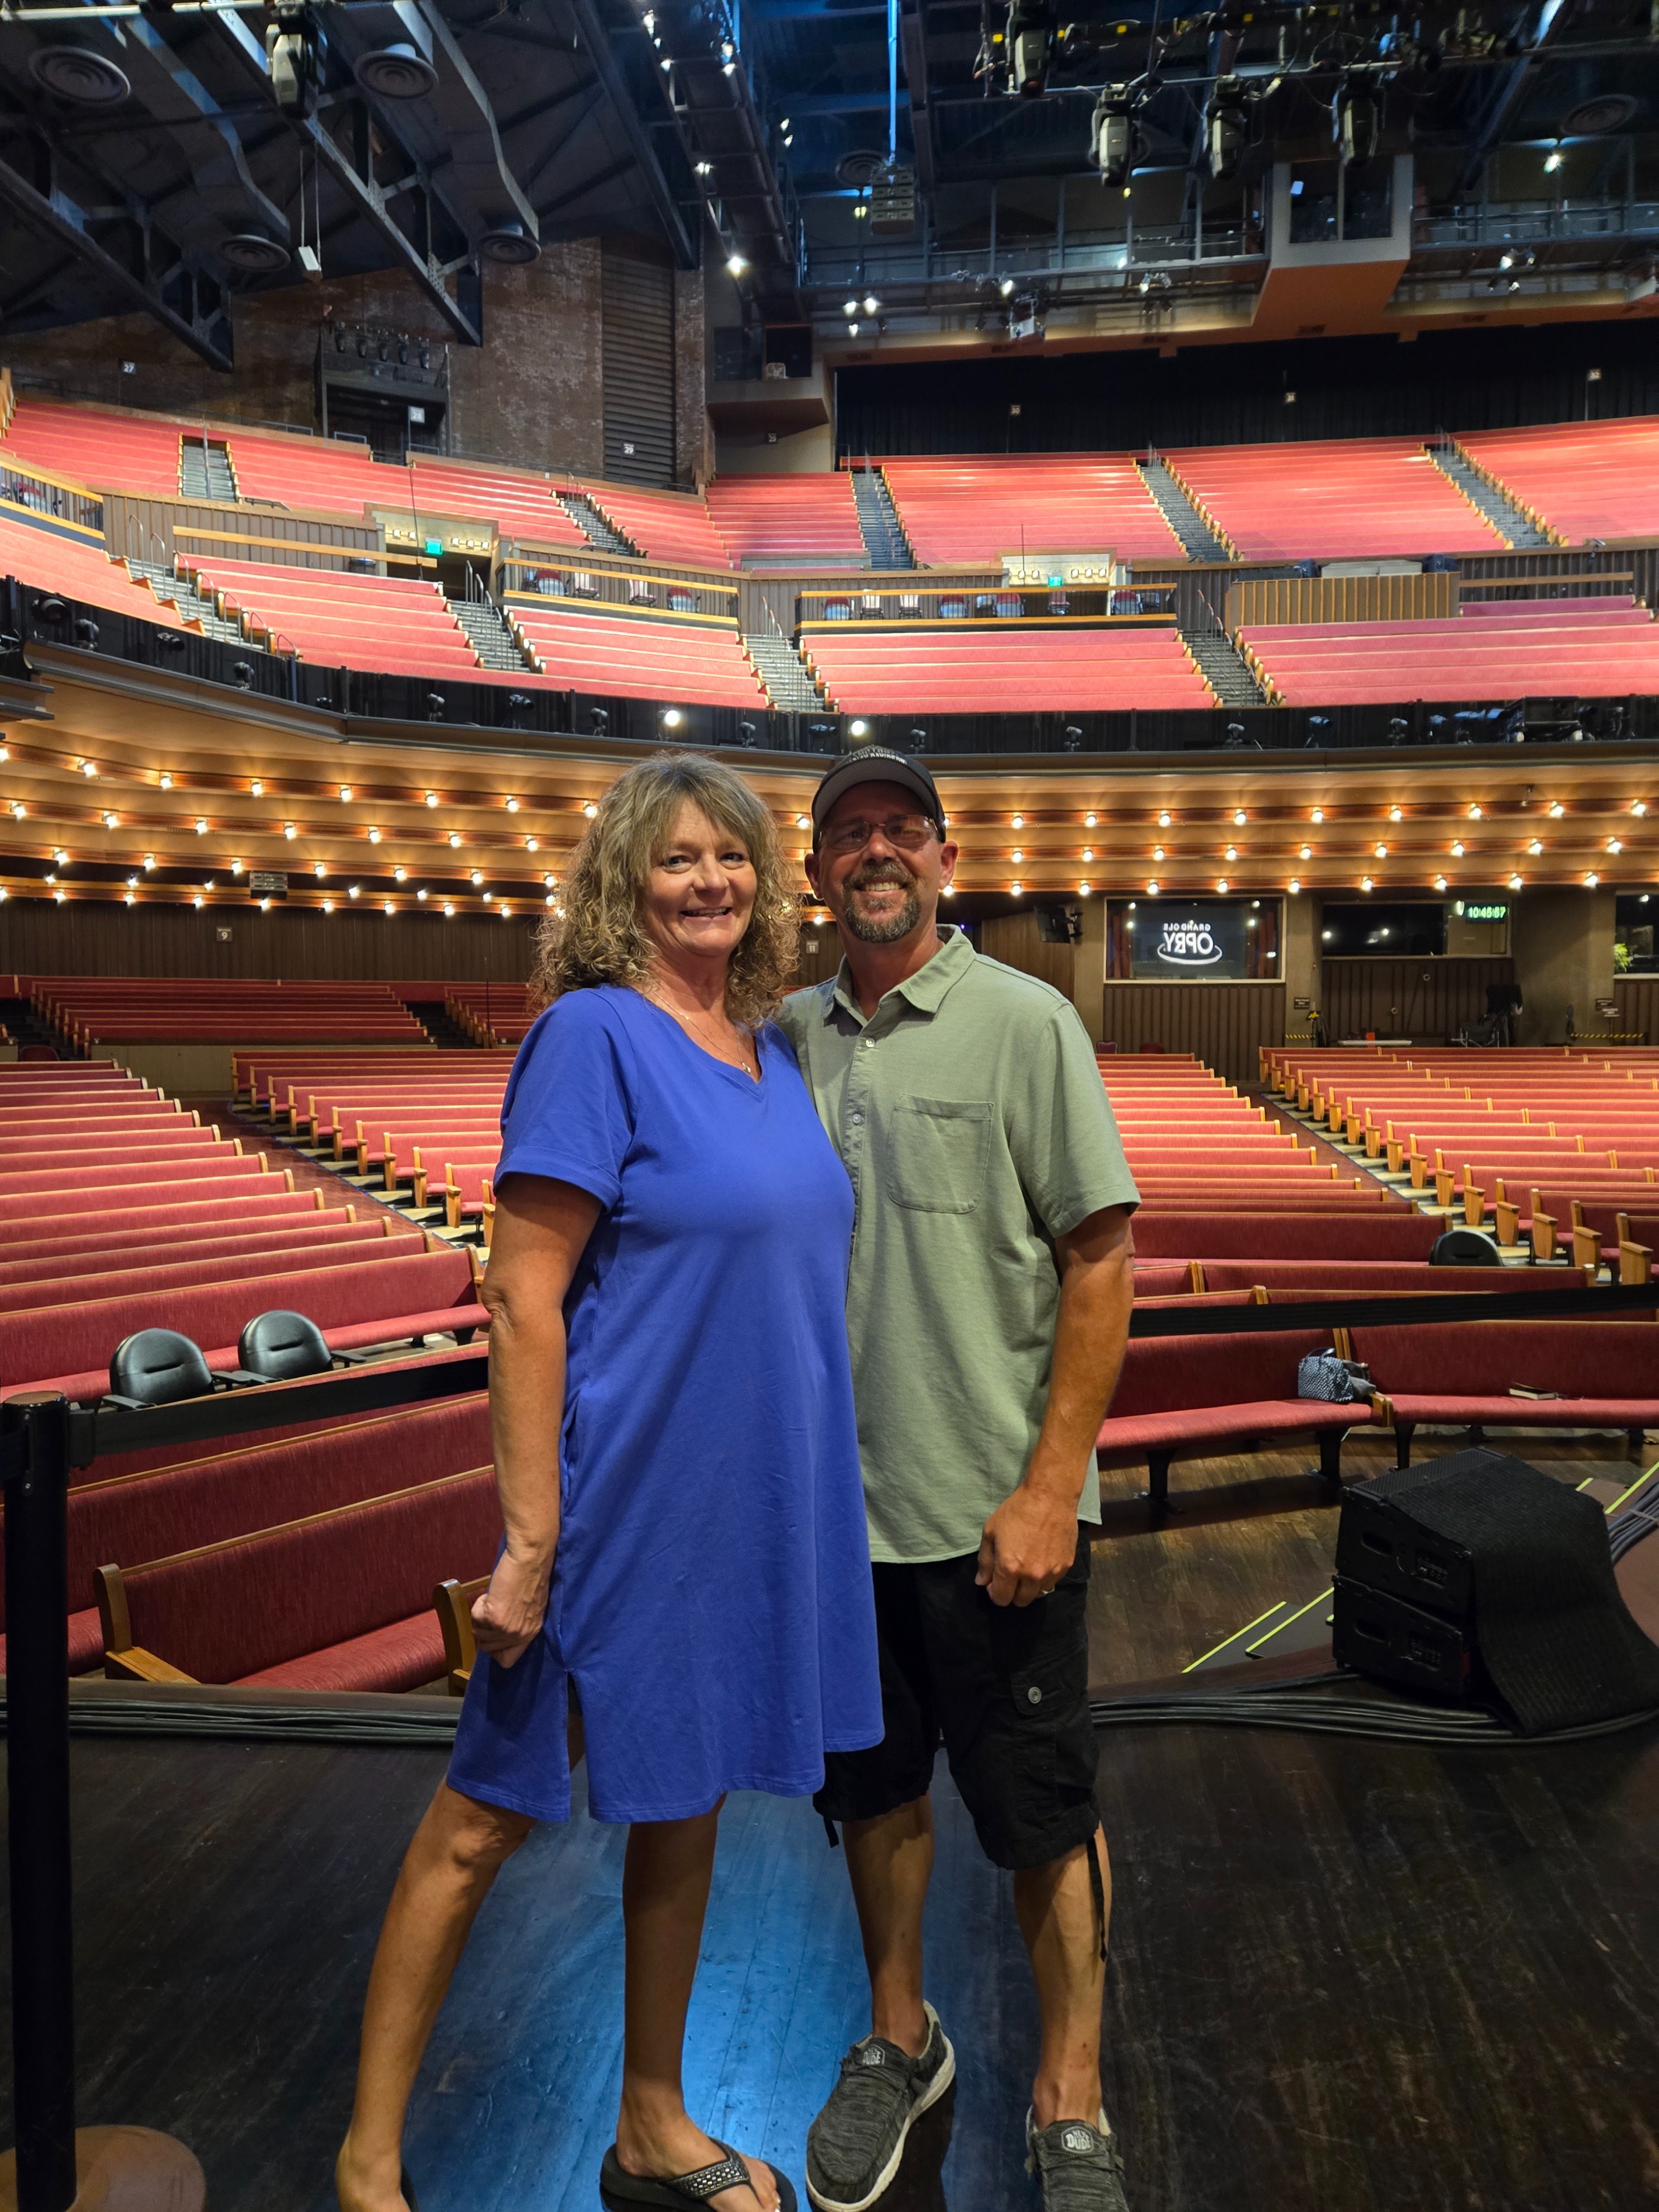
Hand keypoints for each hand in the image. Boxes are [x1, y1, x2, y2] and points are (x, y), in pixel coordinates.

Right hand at [471, 1549, 550, 1667]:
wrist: (530, 1559)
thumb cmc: (531, 1576)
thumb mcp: (531, 1607)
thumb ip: (519, 1623)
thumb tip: (499, 1631)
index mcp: (531, 1633)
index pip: (507, 1660)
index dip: (495, 1651)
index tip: (492, 1636)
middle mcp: (519, 1635)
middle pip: (487, 1648)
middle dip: (484, 1629)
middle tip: (491, 1610)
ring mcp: (506, 1629)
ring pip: (478, 1633)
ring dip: (481, 1615)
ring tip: (494, 1598)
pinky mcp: (494, 1618)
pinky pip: (474, 1617)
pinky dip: (478, 1604)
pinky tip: (491, 1593)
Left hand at [975, 1479, 1078, 1607]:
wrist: (1049, 1496)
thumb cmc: (1016, 1511)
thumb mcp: (990, 1531)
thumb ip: (985, 1561)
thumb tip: (982, 1582)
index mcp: (1009, 1568)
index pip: (1001, 1599)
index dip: (994, 1593)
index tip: (994, 1582)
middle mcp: (1031, 1575)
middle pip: (1020, 1601)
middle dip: (1012, 1593)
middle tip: (1010, 1576)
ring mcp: (1051, 1572)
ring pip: (1038, 1593)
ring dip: (1030, 1586)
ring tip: (1027, 1568)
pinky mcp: (1066, 1565)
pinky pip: (1053, 1581)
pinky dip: (1045, 1577)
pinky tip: (1041, 1560)